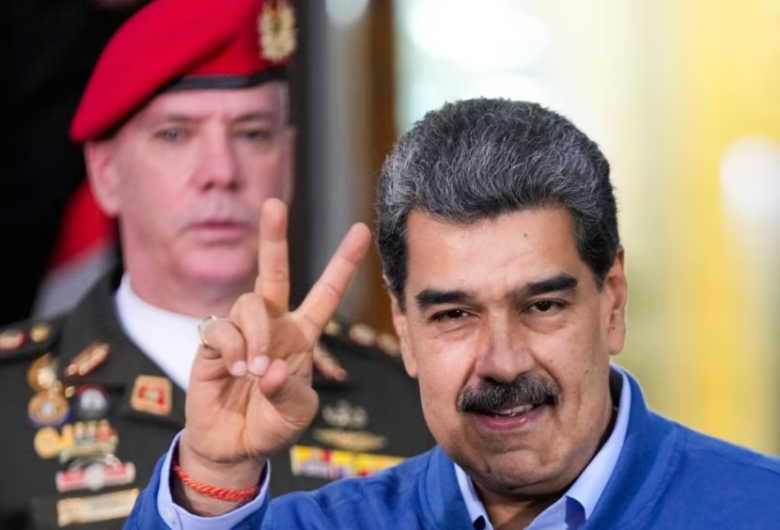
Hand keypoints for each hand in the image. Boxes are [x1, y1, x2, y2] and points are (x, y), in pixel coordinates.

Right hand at [178, 199, 369, 508]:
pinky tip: (235, 371)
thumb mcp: (296, 413)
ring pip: (247, 304)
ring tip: (254, 371)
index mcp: (302, 335)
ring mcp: (241, 332)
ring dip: (254, 336)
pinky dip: (231, 349)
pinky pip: (219, 329)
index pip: (325, 293)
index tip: (361, 231)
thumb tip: (269, 368)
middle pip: (272, 272)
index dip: (343, 263)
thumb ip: (291, 392)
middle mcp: (272, 325)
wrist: (235, 445)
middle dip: (274, 238)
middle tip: (273, 205)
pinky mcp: (213, 344)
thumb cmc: (272, 424)